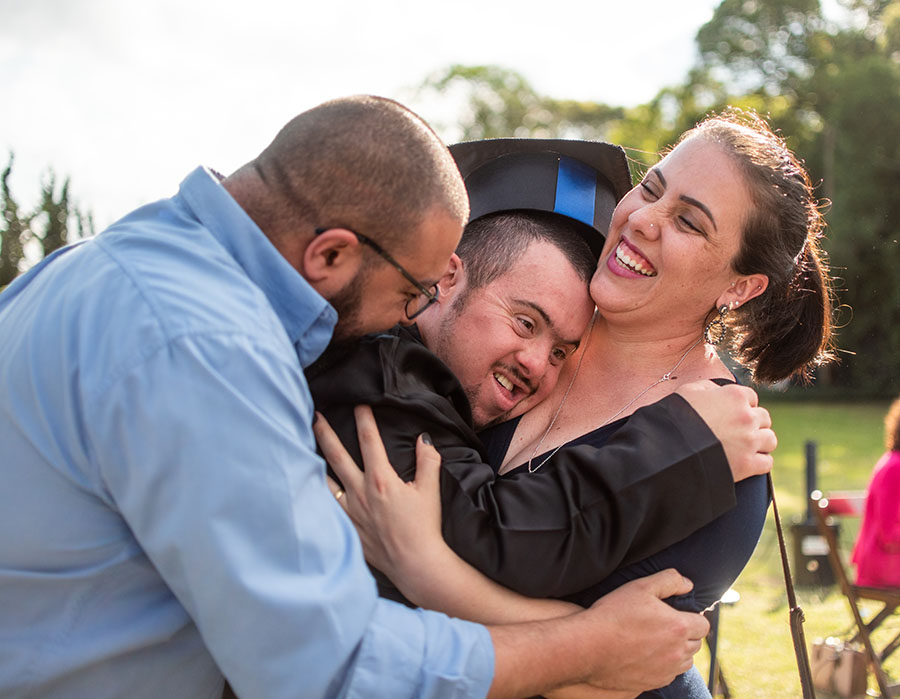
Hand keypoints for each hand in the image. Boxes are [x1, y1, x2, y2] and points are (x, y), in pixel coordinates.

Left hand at [313, 406, 446, 598]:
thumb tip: (424, 440)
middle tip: (313, 416)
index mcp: (381, 479)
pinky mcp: (347, 528)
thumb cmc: (424, 527)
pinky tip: (308, 490)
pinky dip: (318, 496)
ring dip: (314, 463)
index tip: (358, 403)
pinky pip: (327, 507)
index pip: (369, 440)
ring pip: (325, 481)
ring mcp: (350, 511)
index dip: (363, 418)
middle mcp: (360, 492)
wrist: (415, 563)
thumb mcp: (430, 490)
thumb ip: (428, 461)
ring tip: (302, 449)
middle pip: (337, 456)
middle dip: (324, 433)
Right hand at [578, 570, 708, 690]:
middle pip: (696, 644)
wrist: (589, 647)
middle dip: (686, 634)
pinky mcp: (653, 682)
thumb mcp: (641, 587)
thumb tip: (688, 584)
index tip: (678, 614)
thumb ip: (670, 581)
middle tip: (664, 624)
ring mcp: (666, 670)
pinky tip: (645, 654)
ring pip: (685, 661)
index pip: (703, 625)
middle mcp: (677, 652)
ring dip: (678, 651)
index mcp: (679, 627)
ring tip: (656, 640)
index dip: (693, 617)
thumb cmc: (613, 614)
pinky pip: (669, 674)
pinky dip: (664, 665)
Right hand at [676, 381, 775, 480]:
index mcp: (735, 396)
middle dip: (753, 423)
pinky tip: (748, 461)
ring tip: (745, 446)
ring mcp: (749, 441)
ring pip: (770, 439)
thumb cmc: (675, 417)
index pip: (751, 397)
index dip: (741, 405)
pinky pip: (767, 462)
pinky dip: (759, 462)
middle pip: (764, 418)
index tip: (732, 413)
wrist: (669, 448)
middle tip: (737, 431)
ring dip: (760, 442)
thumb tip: (716, 390)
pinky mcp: (747, 465)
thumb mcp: (688, 392)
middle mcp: (747, 417)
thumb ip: (708, 387)